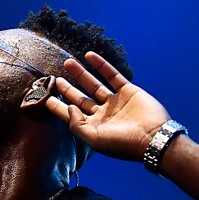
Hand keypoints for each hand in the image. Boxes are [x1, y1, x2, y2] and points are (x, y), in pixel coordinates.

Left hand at [44, 51, 171, 161]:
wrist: (153, 138)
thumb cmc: (122, 143)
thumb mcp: (94, 139)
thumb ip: (76, 125)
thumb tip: (69, 108)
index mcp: (94, 127)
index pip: (71, 115)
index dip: (57, 106)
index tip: (45, 97)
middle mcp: (103, 114)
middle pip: (80, 98)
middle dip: (67, 88)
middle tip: (55, 78)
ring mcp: (115, 102)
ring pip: (94, 84)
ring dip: (81, 73)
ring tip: (68, 62)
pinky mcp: (128, 91)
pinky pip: (112, 75)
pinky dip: (101, 65)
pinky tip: (89, 56)